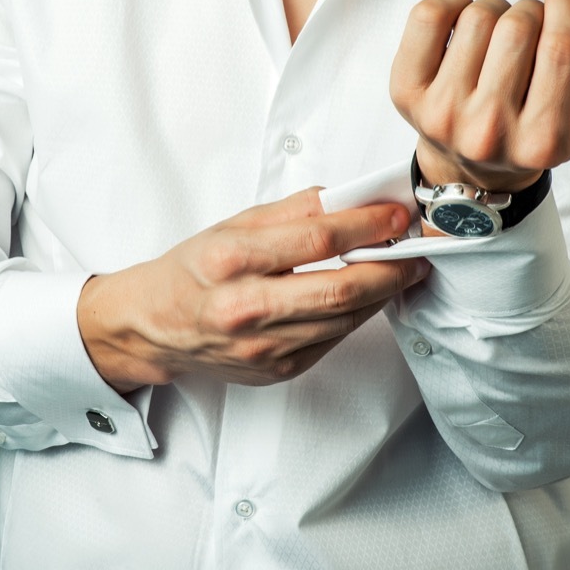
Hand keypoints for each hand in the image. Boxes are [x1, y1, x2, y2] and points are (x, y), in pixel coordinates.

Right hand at [77, 189, 430, 390]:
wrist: (154, 325)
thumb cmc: (193, 269)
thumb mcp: (235, 225)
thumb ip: (294, 210)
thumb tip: (350, 198)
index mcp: (233, 259)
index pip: (319, 239)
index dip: (369, 226)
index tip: (398, 216)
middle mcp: (246, 306)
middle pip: (342, 288)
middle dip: (392, 267)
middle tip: (415, 250)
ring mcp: (262, 346)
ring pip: (345, 318)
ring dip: (382, 292)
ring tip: (398, 268)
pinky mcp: (276, 371)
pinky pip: (331, 339)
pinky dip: (354, 315)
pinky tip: (363, 296)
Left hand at [389, 0, 569, 193]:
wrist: (473, 166)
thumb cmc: (543, 131)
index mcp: (543, 140)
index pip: (560, 48)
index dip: (566, 4)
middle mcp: (488, 132)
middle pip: (518, 27)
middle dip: (531, 11)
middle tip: (531, 27)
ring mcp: (442, 114)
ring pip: (478, 16)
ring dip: (496, 9)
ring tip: (500, 34)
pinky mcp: (406, 93)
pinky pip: (429, 16)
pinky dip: (451, 0)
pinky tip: (463, 18)